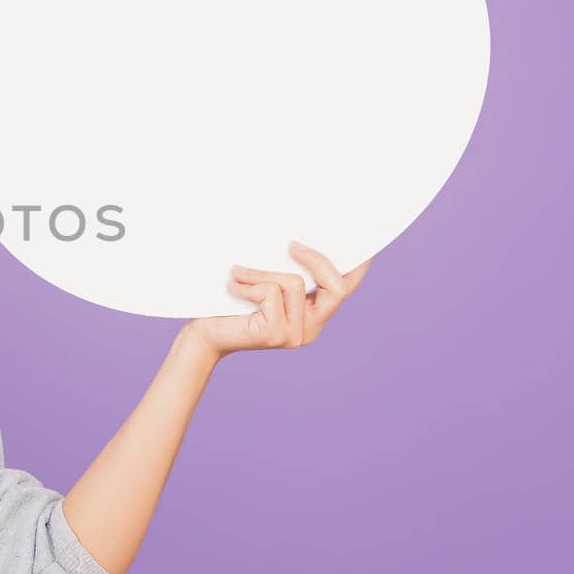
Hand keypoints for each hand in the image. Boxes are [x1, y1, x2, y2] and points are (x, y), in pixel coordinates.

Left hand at [187, 240, 371, 358]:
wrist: (204, 334)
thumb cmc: (231, 304)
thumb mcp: (265, 283)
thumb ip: (285, 270)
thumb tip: (294, 239)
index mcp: (313, 313)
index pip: (344, 288)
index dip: (359, 267)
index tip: (368, 245)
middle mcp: (311, 327)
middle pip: (336, 287)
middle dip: (316, 259)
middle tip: (291, 244)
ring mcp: (296, 335)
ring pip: (294, 283)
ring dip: (262, 272)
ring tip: (237, 272)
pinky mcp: (276, 334)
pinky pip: (271, 293)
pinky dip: (249, 284)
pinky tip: (232, 286)